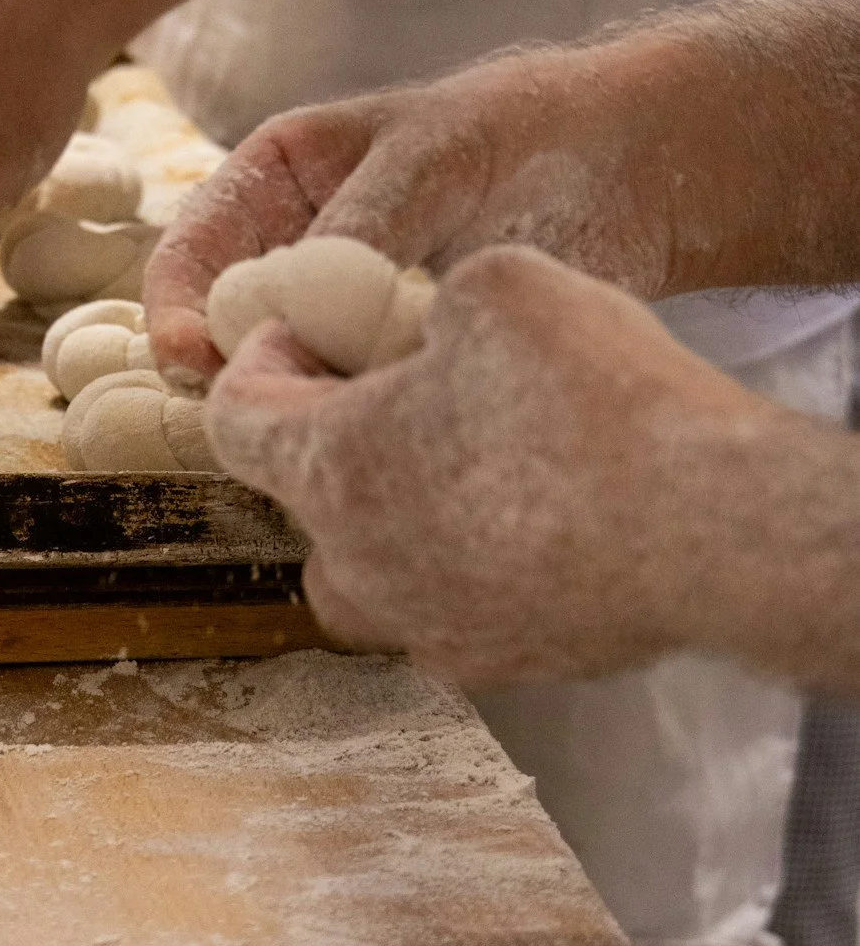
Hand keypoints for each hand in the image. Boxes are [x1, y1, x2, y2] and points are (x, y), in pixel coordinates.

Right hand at [145, 39, 683, 387]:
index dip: (177, 311)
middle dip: (238, 374)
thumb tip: (292, 310)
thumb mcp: (431, 159)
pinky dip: (365, 425)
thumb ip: (359, 227)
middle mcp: (293, 258)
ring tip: (353, 410)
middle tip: (271, 406)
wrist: (631, 172)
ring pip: (287, 382)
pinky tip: (400, 425)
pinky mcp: (394, 372)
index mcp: (275, 183)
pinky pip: (353, 411)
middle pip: (225, 336)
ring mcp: (342, 323)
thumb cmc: (525, 136)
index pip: (190, 257)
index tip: (197, 358)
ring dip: (307, 406)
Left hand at [206, 246, 764, 682]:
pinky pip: (455, 606)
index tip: (309, 334)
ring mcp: (426, 629)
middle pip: (303, 500)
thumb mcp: (500, 282)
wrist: (711, 529)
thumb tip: (436, 328)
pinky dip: (474, 563)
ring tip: (470, 461)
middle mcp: (357, 567)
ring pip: (376, 568)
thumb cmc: (595, 404)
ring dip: (400, 513)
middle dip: (337, 439)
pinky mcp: (498, 663)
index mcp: (328, 470)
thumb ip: (435, 302)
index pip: (233, 418)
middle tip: (403, 391)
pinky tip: (539, 518)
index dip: (261, 361)